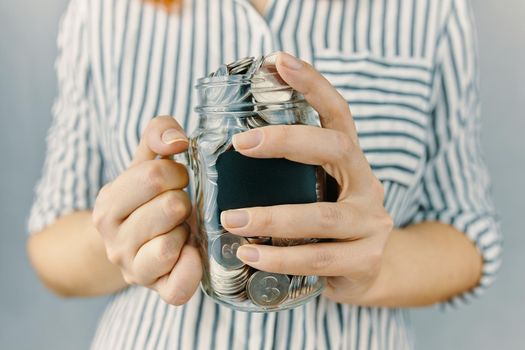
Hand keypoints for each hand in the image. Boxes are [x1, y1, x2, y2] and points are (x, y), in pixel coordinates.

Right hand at [93, 116, 201, 304]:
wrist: (133, 244)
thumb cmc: (146, 198)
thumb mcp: (145, 161)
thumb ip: (158, 134)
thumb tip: (177, 140)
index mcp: (108, 204)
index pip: (154, 175)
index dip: (177, 173)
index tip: (176, 180)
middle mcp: (114, 241)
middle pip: (171, 207)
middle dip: (184, 201)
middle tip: (179, 206)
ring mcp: (133, 269)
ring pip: (170, 245)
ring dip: (186, 231)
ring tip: (180, 228)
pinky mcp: (157, 290)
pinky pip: (177, 287)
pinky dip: (190, 269)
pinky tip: (192, 252)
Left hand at [220, 52, 393, 304]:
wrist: (363, 271)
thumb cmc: (324, 226)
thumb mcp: (312, 191)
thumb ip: (287, 173)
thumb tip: (228, 149)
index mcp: (350, 162)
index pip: (338, 113)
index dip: (312, 85)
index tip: (278, 61)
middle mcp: (367, 185)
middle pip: (335, 149)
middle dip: (287, 140)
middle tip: (242, 142)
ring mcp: (371, 223)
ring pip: (322, 216)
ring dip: (273, 217)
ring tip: (232, 220)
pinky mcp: (366, 260)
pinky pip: (319, 258)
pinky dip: (281, 258)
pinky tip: (250, 257)